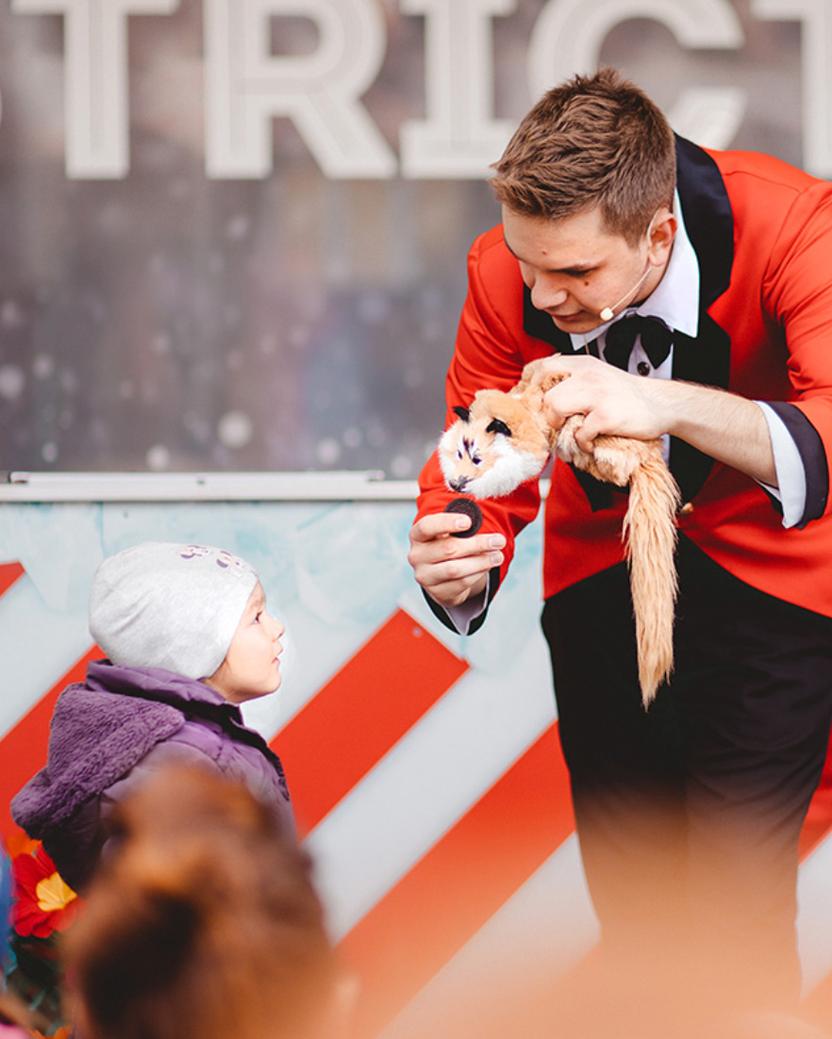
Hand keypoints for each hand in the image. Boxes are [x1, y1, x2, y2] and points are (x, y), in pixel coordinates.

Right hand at [408, 513, 504, 608]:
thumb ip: (463, 529)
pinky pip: (461, 583)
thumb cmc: (446, 544)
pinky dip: (477, 574)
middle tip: (499, 540)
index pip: (427, 527)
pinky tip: (487, 566)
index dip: (447, 523)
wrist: (439, 572)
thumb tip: (487, 534)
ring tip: (498, 556)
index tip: (468, 522)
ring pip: (455, 569)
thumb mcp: (449, 532)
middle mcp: (416, 556)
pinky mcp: (436, 592)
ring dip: (481, 562)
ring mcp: (424, 576)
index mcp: (417, 535)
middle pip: (448, 549)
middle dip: (478, 544)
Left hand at [529, 355, 669, 450]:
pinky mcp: (607, 415)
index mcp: (583, 364)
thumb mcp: (599, 376)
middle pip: (545, 389)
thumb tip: (543, 398)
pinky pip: (580, 432)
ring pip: (556, 406)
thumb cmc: (626, 395)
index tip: (532, 403)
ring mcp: (597, 394)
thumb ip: (574, 380)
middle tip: (554, 423)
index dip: (531, 386)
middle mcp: (588, 374)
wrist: (662, 404)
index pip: (543, 366)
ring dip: (558, 425)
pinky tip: (591, 442)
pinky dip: (582, 443)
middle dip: (544, 411)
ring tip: (571, 432)